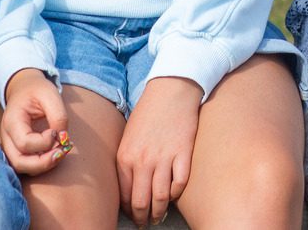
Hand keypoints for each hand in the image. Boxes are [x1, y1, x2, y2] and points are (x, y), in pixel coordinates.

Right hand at [0, 69, 71, 176]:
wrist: (24, 88)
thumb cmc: (36, 90)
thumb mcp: (50, 94)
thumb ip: (58, 116)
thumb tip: (63, 139)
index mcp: (12, 121)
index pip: (25, 143)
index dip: (45, 142)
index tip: (55, 130)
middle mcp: (6, 137)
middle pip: (19, 163)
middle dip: (44, 163)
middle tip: (63, 151)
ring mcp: (9, 145)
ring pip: (22, 167)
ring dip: (44, 165)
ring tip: (61, 151)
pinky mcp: (16, 150)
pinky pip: (27, 164)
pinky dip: (42, 163)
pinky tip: (55, 152)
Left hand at [118, 76, 199, 225]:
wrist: (171, 90)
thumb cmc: (148, 113)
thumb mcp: (128, 136)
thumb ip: (126, 162)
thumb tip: (128, 189)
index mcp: (125, 157)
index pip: (124, 195)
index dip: (129, 210)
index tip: (133, 214)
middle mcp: (143, 160)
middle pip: (141, 202)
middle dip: (143, 218)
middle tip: (146, 222)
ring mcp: (164, 158)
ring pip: (161, 198)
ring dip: (160, 212)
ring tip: (160, 216)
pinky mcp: (183, 154)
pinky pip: (179, 184)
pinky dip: (176, 194)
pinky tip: (174, 194)